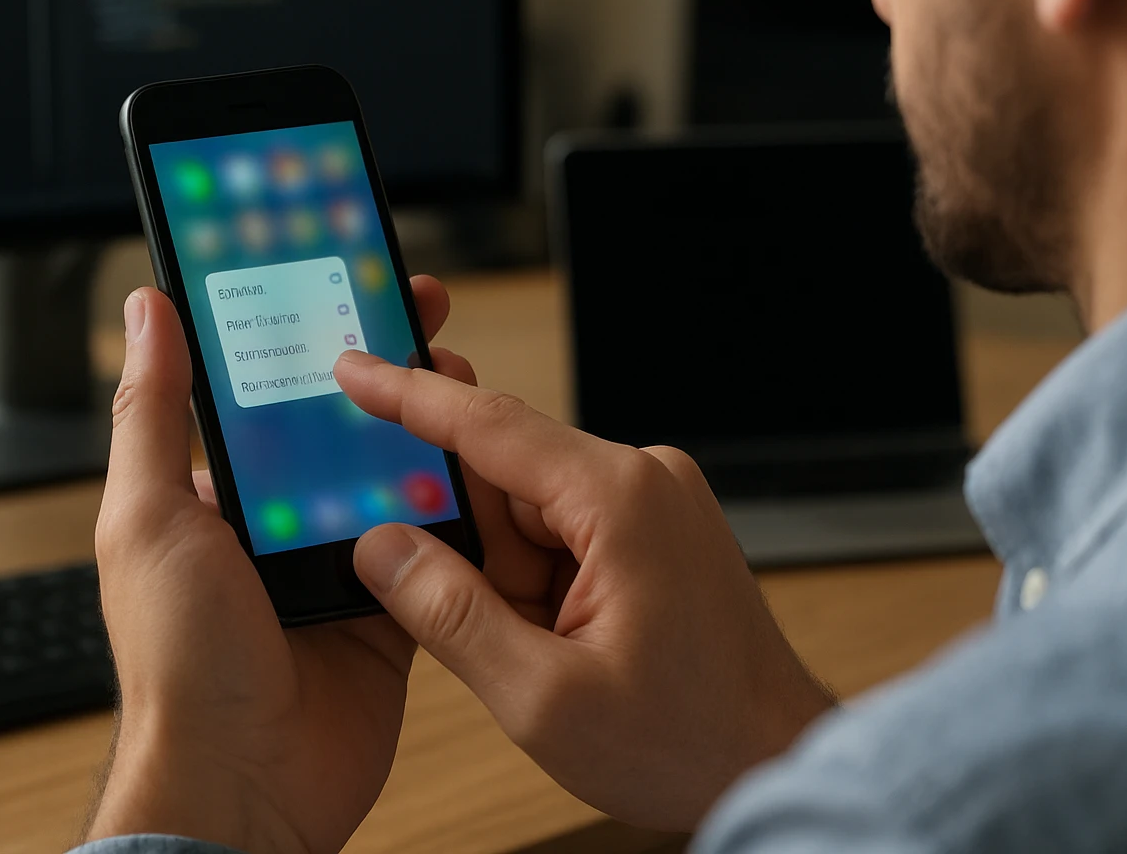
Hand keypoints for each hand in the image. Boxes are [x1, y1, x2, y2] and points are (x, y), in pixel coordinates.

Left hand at [86, 277, 468, 853]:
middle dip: (382, 366)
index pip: (268, 390)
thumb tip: (146, 313)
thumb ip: (152, 413)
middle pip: (343, 423)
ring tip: (456, 374)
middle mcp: (280, 522)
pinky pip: (434, 543)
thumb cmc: (180, 663)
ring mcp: (339, 562)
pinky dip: (457, 509)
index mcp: (219, 495)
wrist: (245, 781)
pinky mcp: (392, 605)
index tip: (339, 278)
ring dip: (427, 427)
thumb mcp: (148, 518)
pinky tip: (480, 465)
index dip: (304, 331)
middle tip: (418, 312)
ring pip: (395, 473)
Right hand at [336, 355, 834, 832]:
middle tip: (501, 632)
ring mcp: (654, 499)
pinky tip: (565, 640)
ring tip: (552, 654)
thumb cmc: (684, 738)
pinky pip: (566, 530)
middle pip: (505, 479)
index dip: (408, 395)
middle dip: (477, 553)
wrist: (775, 758)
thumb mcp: (542, 696)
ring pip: (531, 512)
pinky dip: (542, 582)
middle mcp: (643, 478)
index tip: (351, 367)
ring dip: (514, 579)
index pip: (489, 425)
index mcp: (619, 499)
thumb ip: (450, 615)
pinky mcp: (656, 526)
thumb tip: (380, 546)